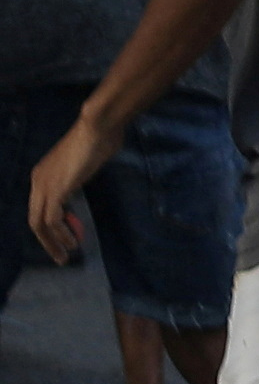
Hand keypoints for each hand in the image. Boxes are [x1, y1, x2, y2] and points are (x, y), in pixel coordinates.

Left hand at [23, 113, 116, 264]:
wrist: (97, 126)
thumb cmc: (98, 137)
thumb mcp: (85, 162)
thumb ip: (80, 174)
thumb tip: (86, 177)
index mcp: (42, 174)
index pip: (40, 207)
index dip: (53, 225)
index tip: (67, 237)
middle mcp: (38, 181)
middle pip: (35, 219)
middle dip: (47, 241)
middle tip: (61, 256)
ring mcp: (44, 186)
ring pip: (40, 223)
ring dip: (54, 241)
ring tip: (67, 254)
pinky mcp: (56, 190)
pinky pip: (52, 219)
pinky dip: (61, 233)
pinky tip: (72, 241)